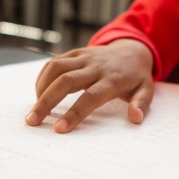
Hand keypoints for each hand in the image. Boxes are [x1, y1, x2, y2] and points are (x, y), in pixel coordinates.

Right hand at [24, 39, 153, 132]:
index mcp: (112, 79)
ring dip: (41, 88)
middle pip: (66, 81)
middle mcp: (96, 66)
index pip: (90, 97)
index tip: (59, 129)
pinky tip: (39, 93)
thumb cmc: (136, 76)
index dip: (74, 113)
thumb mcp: (146, 90)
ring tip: (34, 109)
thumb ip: (141, 104)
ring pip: (57, 68)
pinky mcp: (76, 52)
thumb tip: (136, 119)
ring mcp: (84, 57)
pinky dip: (43, 77)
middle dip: (47, 101)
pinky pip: (55, 62)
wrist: (132, 50)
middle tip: (33, 121)